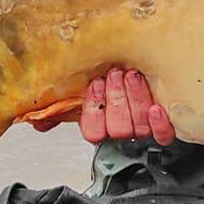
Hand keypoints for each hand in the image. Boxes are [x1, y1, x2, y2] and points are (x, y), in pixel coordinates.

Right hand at [30, 68, 175, 145]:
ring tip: (132, 76)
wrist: (146, 68)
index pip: (93, 132)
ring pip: (139, 127)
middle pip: (117, 129)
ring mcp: (145, 130)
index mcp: (102, 124)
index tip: (94, 84)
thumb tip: (36, 120)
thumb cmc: (114, 76)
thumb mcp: (84, 87)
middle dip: (115, 99)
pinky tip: (157, 107)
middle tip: (115, 74)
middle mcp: (123, 130)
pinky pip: (163, 135)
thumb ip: (59, 104)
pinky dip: (159, 123)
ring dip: (135, 99)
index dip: (94, 109)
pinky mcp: (167, 128)